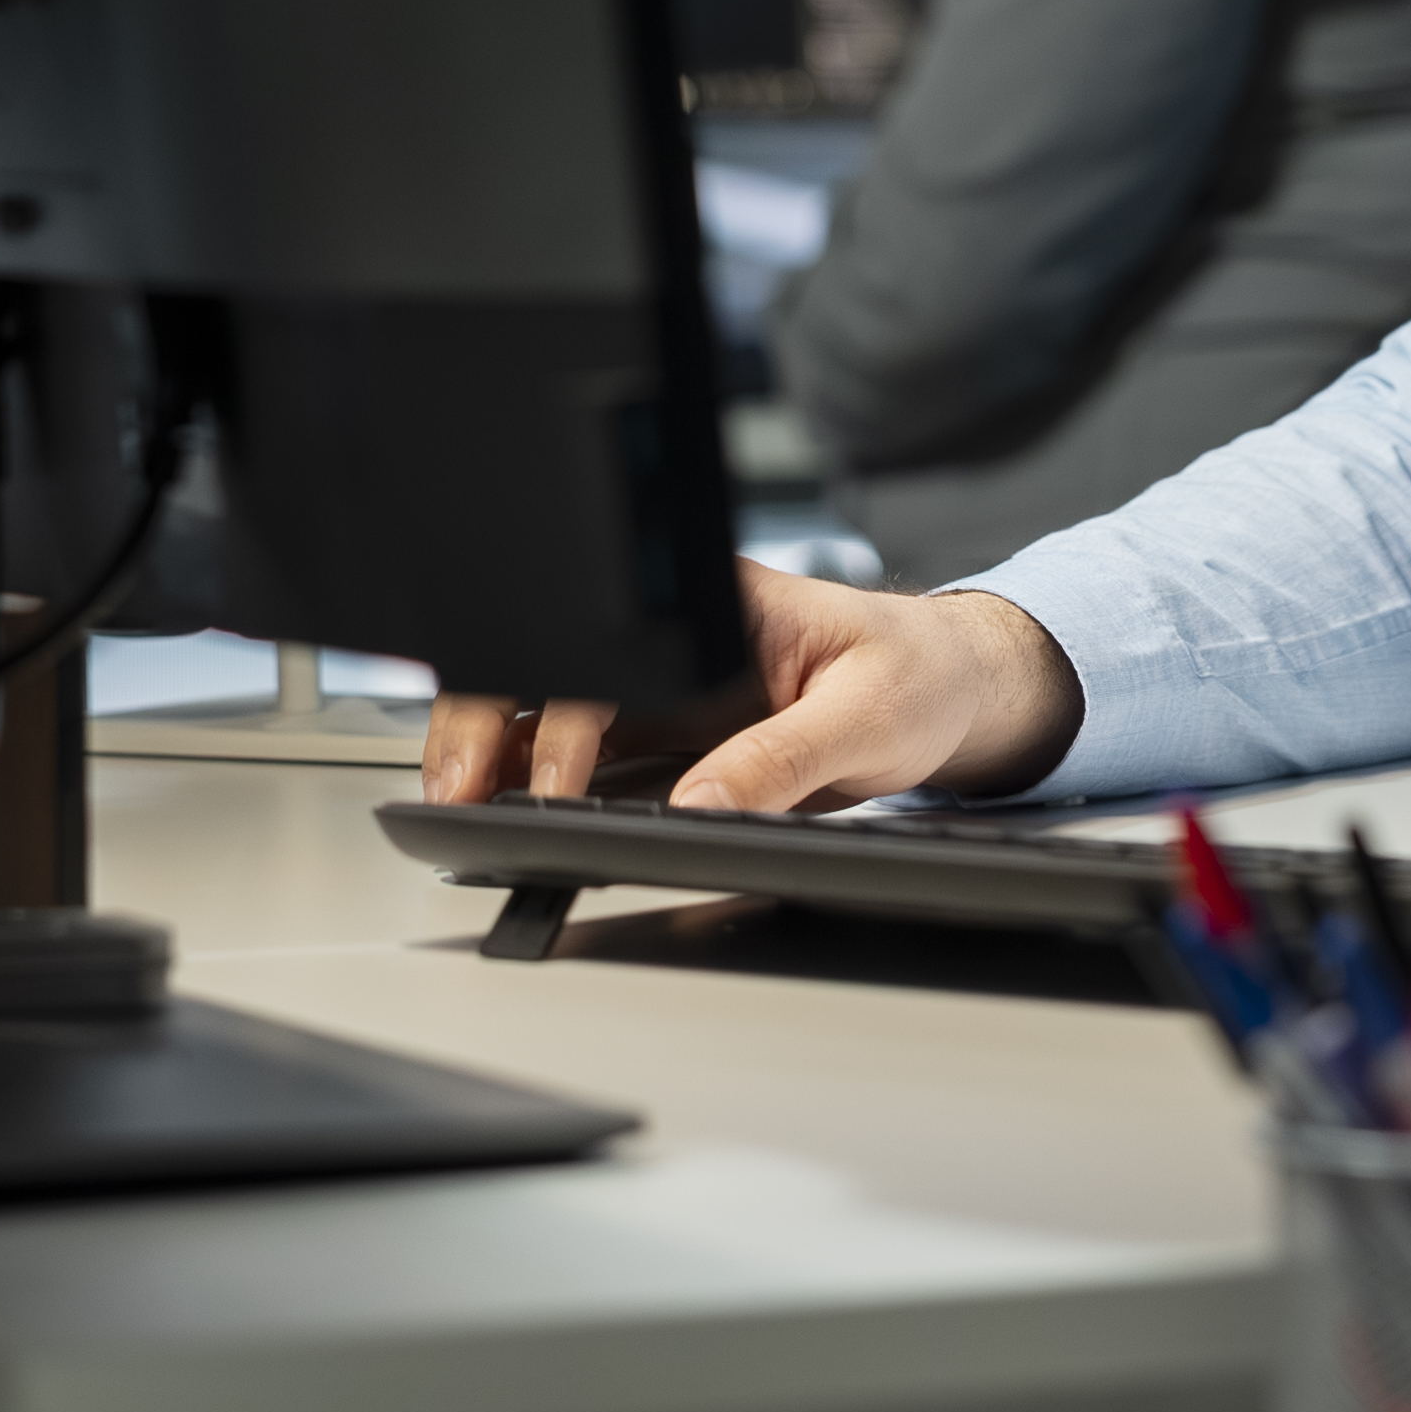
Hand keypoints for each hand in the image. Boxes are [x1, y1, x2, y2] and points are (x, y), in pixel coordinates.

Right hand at [419, 560, 1084, 815]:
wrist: (950, 691)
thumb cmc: (918, 676)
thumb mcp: (866, 718)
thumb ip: (781, 761)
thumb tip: (698, 807)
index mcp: (719, 600)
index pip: (610, 644)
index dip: (563, 711)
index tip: (548, 782)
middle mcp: (677, 633)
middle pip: (552, 665)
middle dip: (490, 723)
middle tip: (459, 793)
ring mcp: (665, 680)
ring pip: (550, 707)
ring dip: (498, 752)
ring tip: (461, 810)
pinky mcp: (670, 726)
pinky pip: (585, 751)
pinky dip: (538, 780)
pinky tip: (510, 811)